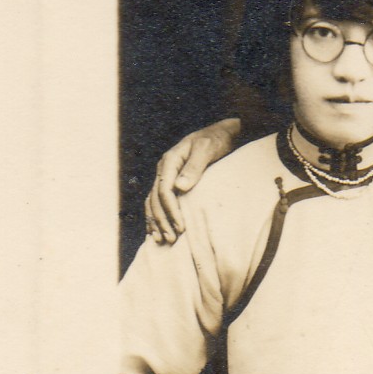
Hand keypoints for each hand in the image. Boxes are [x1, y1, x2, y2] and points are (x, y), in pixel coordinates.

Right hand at [144, 119, 240, 243]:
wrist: (220, 133)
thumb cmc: (216, 140)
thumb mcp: (207, 149)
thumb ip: (195, 167)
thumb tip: (180, 187)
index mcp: (170, 160)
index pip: (164, 191)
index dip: (171, 211)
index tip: (181, 228)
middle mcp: (163, 168)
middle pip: (155, 199)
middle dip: (162, 220)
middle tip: (172, 239)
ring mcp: (165, 175)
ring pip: (152, 201)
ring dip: (156, 221)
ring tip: (162, 239)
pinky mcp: (170, 181)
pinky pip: (156, 200)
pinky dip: (155, 215)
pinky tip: (156, 230)